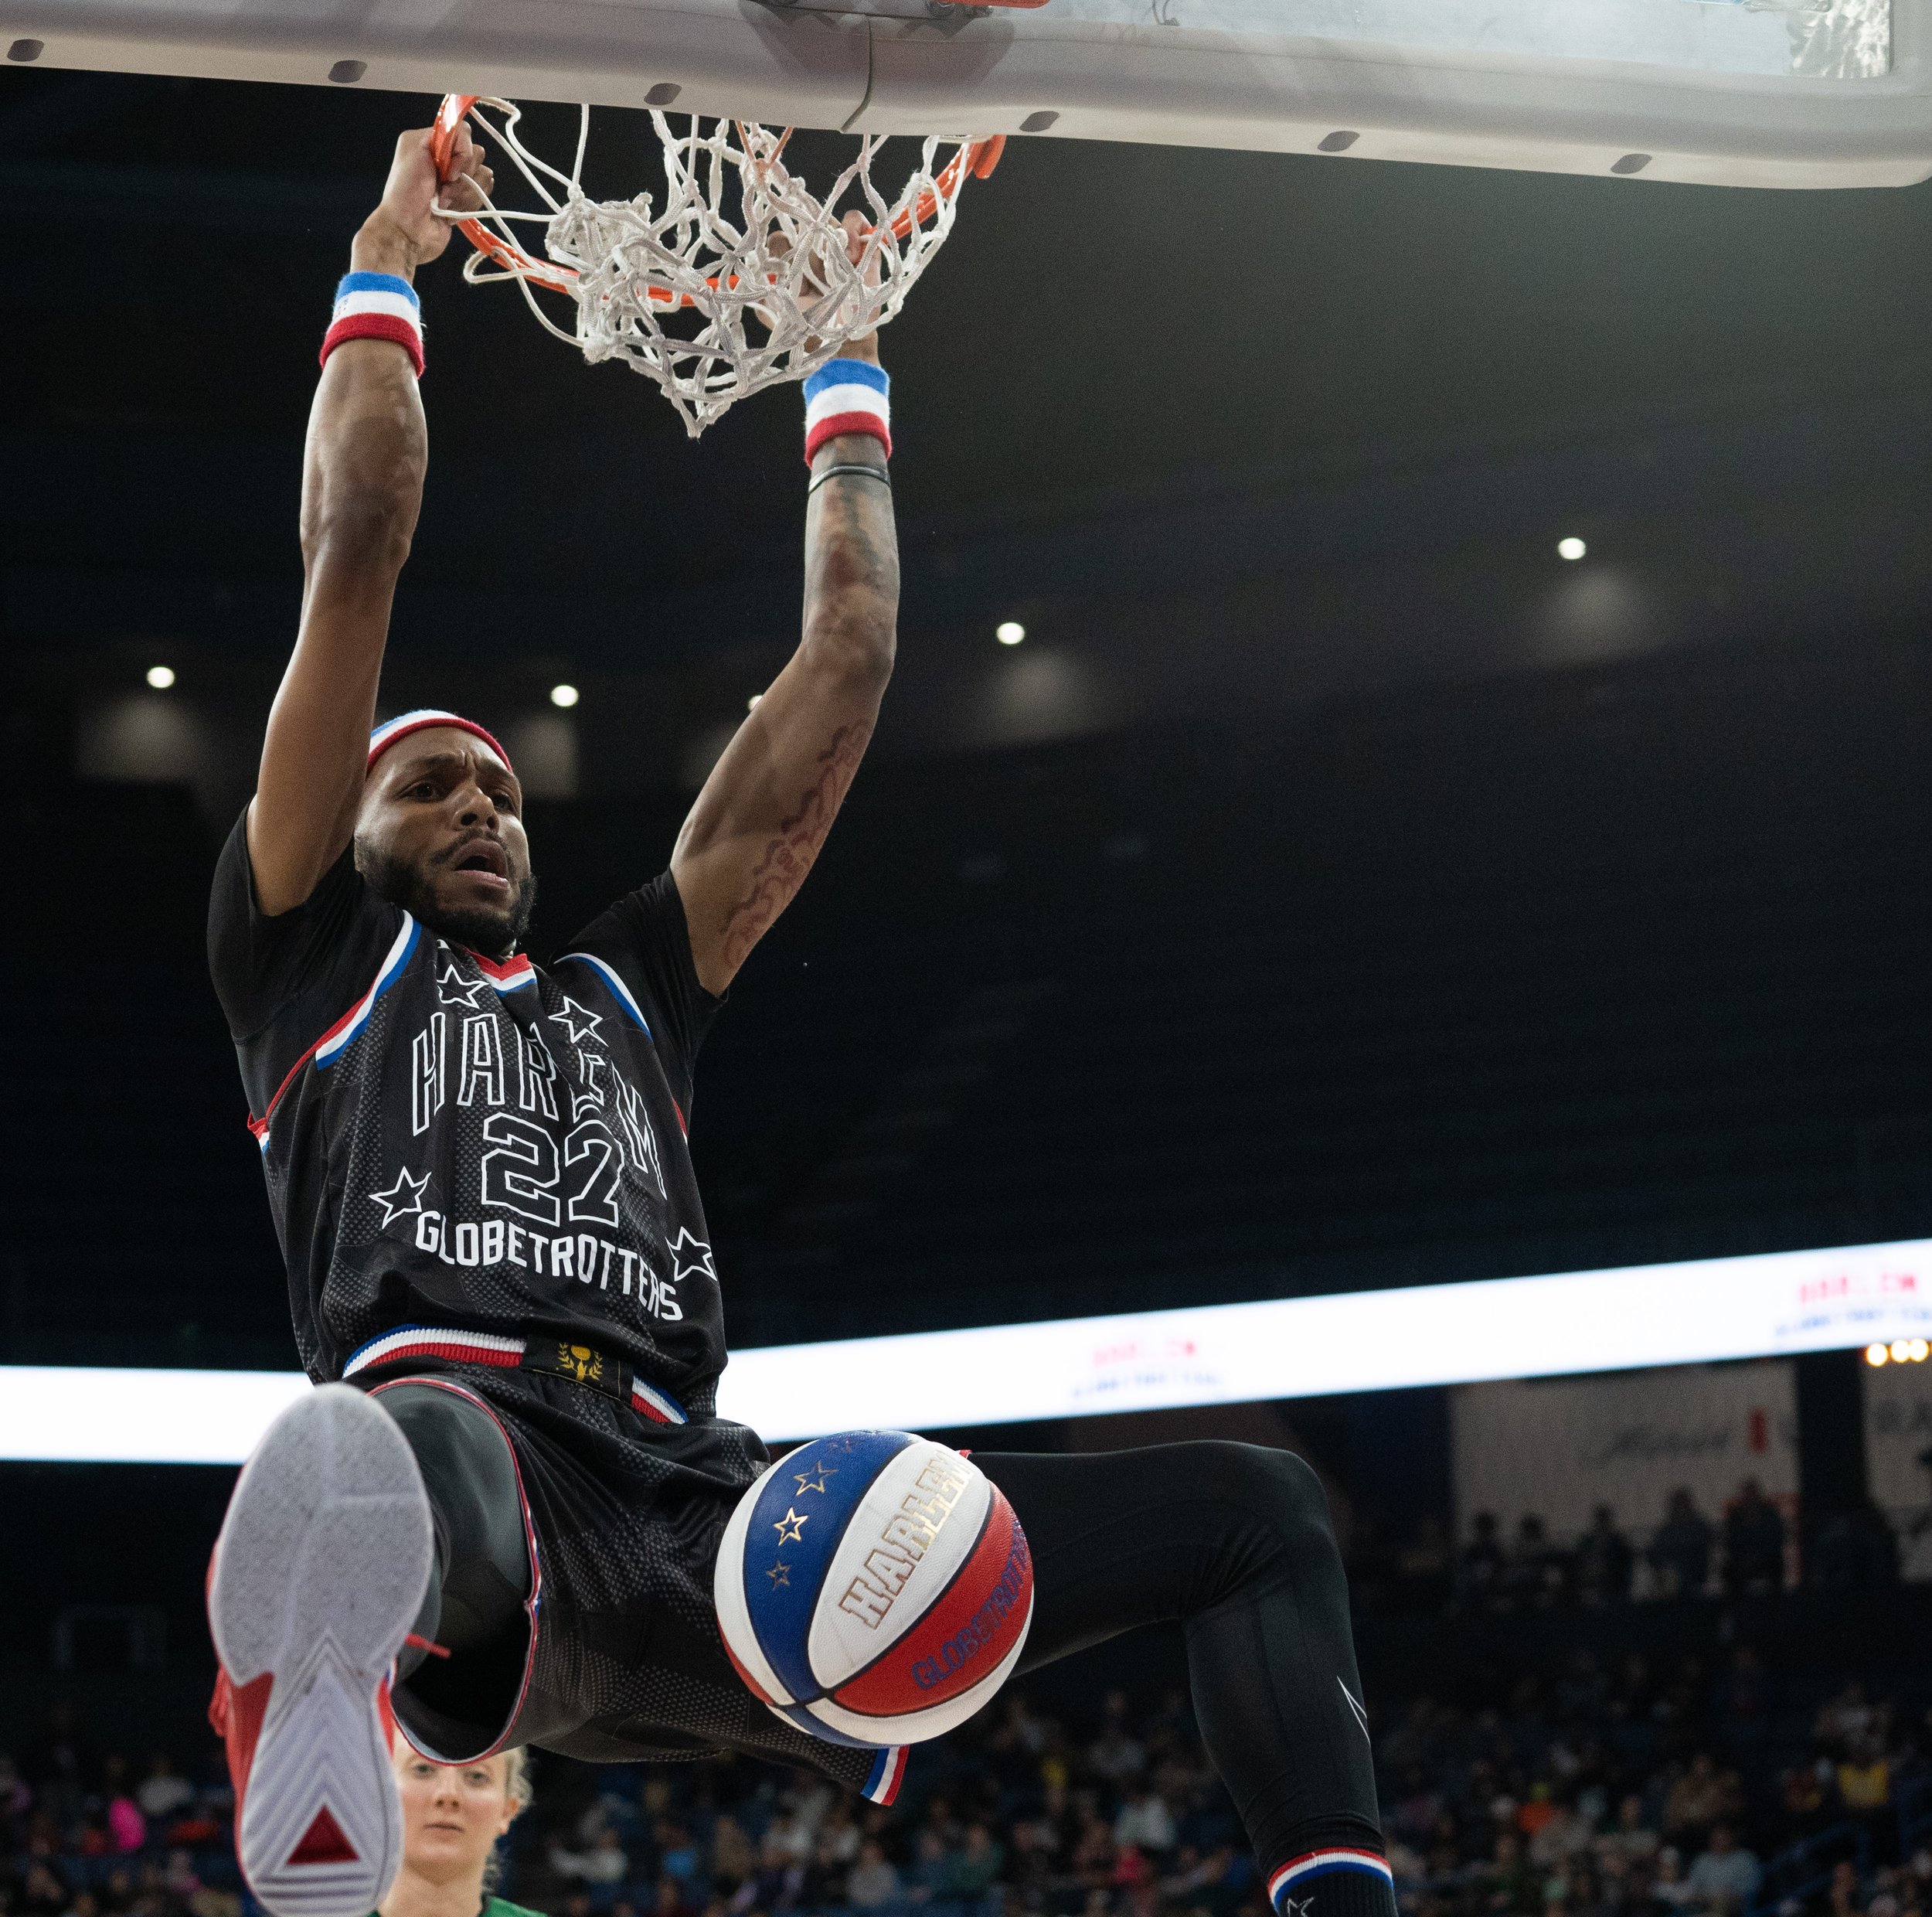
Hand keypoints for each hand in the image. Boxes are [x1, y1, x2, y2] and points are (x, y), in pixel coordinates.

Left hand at [351, 123, 493, 278]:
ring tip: (443, 203)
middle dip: (462, 176)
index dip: (462, 151)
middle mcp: (445, 157)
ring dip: (464, 193)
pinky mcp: (465, 199)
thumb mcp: (415, 151)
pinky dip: (468, 204)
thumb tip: (462, 136)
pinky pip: (483, 194)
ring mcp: (457, 179)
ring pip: (484, 176)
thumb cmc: (404, 194)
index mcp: (430, 141)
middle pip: (477, 154)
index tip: (448, 170)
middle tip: (442, 187)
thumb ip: (440, 135)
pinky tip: (450, 211)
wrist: (407, 232)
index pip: (463, 131)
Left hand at [777, 209, 882, 365]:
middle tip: (817, 270)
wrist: (843, 345)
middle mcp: (811, 251)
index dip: (782, 249)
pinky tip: (854, 253)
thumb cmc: (810, 332)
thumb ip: (763, 295)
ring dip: (831, 235)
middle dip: (808, 243)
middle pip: (803, 224)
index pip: (778, 238)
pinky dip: (855, 228)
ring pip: (827, 219)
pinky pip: (855, 220)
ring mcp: (836, 247)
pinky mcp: (861, 248)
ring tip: (841, 259)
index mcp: (790, 263)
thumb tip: (749, 276)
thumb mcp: (778, 315)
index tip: (791, 273)